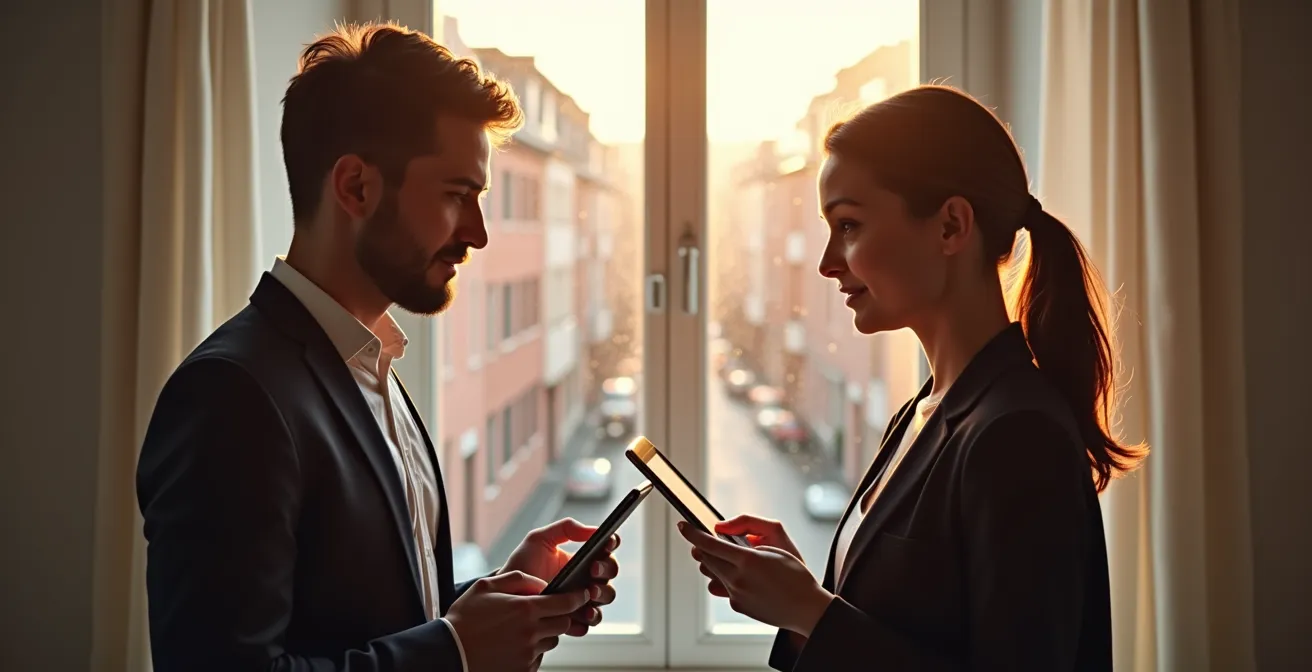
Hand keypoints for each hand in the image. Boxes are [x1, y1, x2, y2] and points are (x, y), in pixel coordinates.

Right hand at [445, 570, 593, 670]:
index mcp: (526, 609)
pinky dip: (531, 650)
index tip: (581, 594)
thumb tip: (541, 583)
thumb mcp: (486, 586)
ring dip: (544, 633)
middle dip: (559, 615)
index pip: (566, 603)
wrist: (449, 652)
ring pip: (551, 640)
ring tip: (521, 629)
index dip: (578, 597)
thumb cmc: (465, 618)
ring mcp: (528, 653)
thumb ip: (518, 579)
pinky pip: (537, 658)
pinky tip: (513, 645)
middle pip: (563, 623)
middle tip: (544, 611)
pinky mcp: (523, 669)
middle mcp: (531, 632)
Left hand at [502, 517, 619, 635]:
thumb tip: (594, 530)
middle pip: (611, 572)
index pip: (606, 548)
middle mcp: (588, 578)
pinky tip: (580, 615)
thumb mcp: (539, 539)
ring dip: (602, 595)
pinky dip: (588, 618)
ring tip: (589, 594)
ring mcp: (583, 599)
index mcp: (583, 557)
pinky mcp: (575, 619)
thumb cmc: (524, 564)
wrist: (507, 594)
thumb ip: (565, 528)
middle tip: (593, 569)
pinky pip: (590, 622)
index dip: (611, 543)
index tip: (606, 542)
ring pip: (606, 597)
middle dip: (606, 569)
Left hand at [679, 518, 832, 636]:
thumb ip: (746, 529)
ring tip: (729, 558)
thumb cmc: (796, 574)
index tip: (682, 526)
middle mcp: (737, 579)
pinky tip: (745, 577)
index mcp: (747, 560)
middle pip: (706, 559)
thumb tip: (721, 530)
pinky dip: (728, 578)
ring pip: (712, 573)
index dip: (692, 534)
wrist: (806, 608)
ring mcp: (736, 594)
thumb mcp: (776, 542)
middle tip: (702, 540)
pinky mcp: (738, 605)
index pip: (709, 544)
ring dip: (714, 563)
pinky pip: (724, 587)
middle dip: (701, 548)